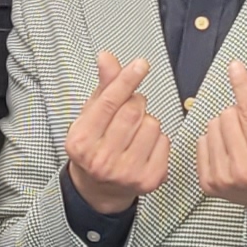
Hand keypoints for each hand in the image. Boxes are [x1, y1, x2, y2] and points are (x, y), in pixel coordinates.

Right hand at [60, 52, 169, 214]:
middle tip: (131, 108)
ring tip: (135, 131)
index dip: (127, 79)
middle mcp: (101, 160)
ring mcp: (126, 173)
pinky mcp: (149, 180)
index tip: (140, 64)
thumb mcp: (90, 116)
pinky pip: (165, 141)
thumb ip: (103, 86)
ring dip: (147, 121)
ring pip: (152, 124)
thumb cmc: (94, 146)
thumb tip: (107, 57)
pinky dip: (159, 138)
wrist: (98, 188)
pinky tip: (145, 145)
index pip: (109, 102)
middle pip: (133, 111)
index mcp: (81, 142)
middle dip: (136, 102)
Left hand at [203, 62, 246, 215]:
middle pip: (228, 114)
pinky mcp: (209, 183)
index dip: (242, 84)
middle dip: (240, 113)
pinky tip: (230, 151)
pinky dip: (214, 141)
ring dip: (226, 127)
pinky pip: (202, 141)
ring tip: (243, 142)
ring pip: (212, 125)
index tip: (235, 67)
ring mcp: (224, 178)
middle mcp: (245, 168)